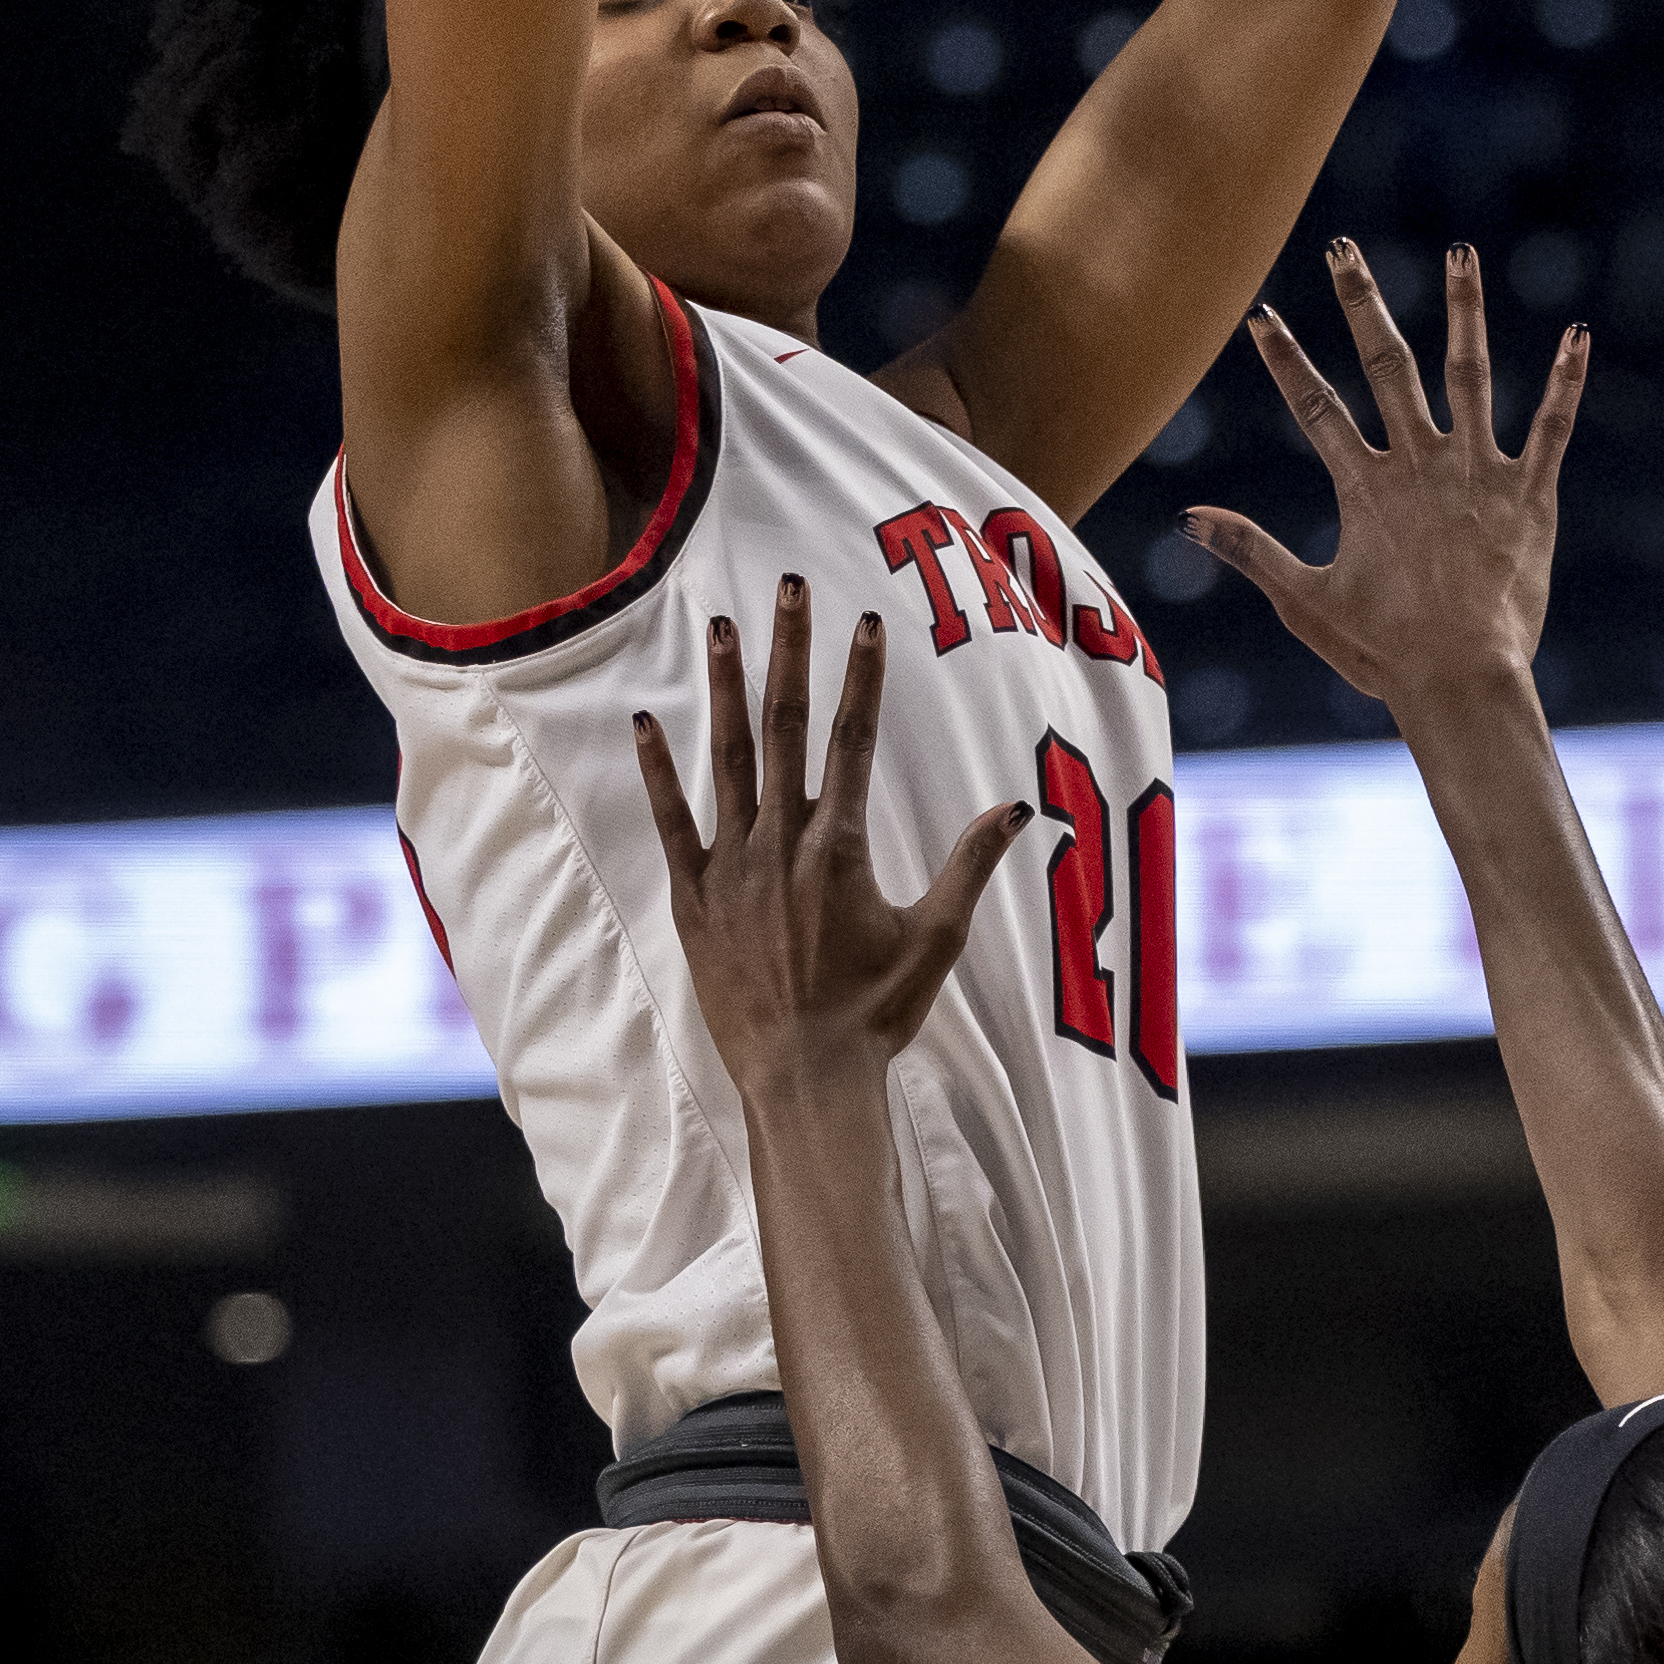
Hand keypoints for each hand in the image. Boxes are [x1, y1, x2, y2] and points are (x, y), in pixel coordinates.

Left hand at [636, 575, 1022, 1097]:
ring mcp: (733, 868)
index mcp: (839, 847)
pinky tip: (646, 723)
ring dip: (722, 689)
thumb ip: (970, 866)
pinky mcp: (696, 899)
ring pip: (725, 759)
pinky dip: (658, 773)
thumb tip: (1017, 810)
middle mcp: (781, 843)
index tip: (865, 621)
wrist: (804, 1076)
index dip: (861, 676)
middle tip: (786, 587)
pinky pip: (672, 823)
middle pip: (785, 727)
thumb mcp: (936, 939)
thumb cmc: (876, 1013)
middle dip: (788, 652)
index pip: (853, 740)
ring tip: (716, 627)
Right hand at [1190, 240, 1587, 725]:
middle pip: (1386, 367)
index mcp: (1366, 487)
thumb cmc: (1384, 651)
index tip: (1263, 316)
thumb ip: (1251, 550)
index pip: (1316, 408)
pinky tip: (1577, 335)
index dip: (1286, 361)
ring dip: (1464, 310)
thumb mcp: (1305, 602)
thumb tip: (1189, 518)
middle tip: (1344, 250)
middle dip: (1362, 304)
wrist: (1462, 680)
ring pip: (1469, 374)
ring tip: (1461, 253)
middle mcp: (1421, 464)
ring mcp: (1478, 474)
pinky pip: (1551, 426)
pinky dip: (1565, 381)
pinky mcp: (1529, 495)